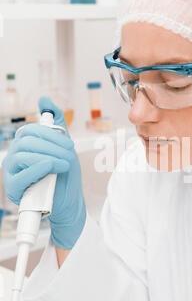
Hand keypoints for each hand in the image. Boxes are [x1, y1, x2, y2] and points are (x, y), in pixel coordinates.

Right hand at [2, 96, 85, 248]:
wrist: (69, 201)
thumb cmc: (64, 174)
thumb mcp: (64, 144)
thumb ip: (56, 122)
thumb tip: (44, 98)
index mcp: (25, 143)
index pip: (32, 129)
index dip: (52, 134)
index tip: (69, 144)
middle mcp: (15, 154)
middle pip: (27, 140)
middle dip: (53, 146)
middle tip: (70, 156)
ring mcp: (12, 171)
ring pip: (23, 154)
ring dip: (49, 157)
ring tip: (64, 165)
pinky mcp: (13, 188)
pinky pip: (20, 174)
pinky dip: (38, 168)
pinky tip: (50, 167)